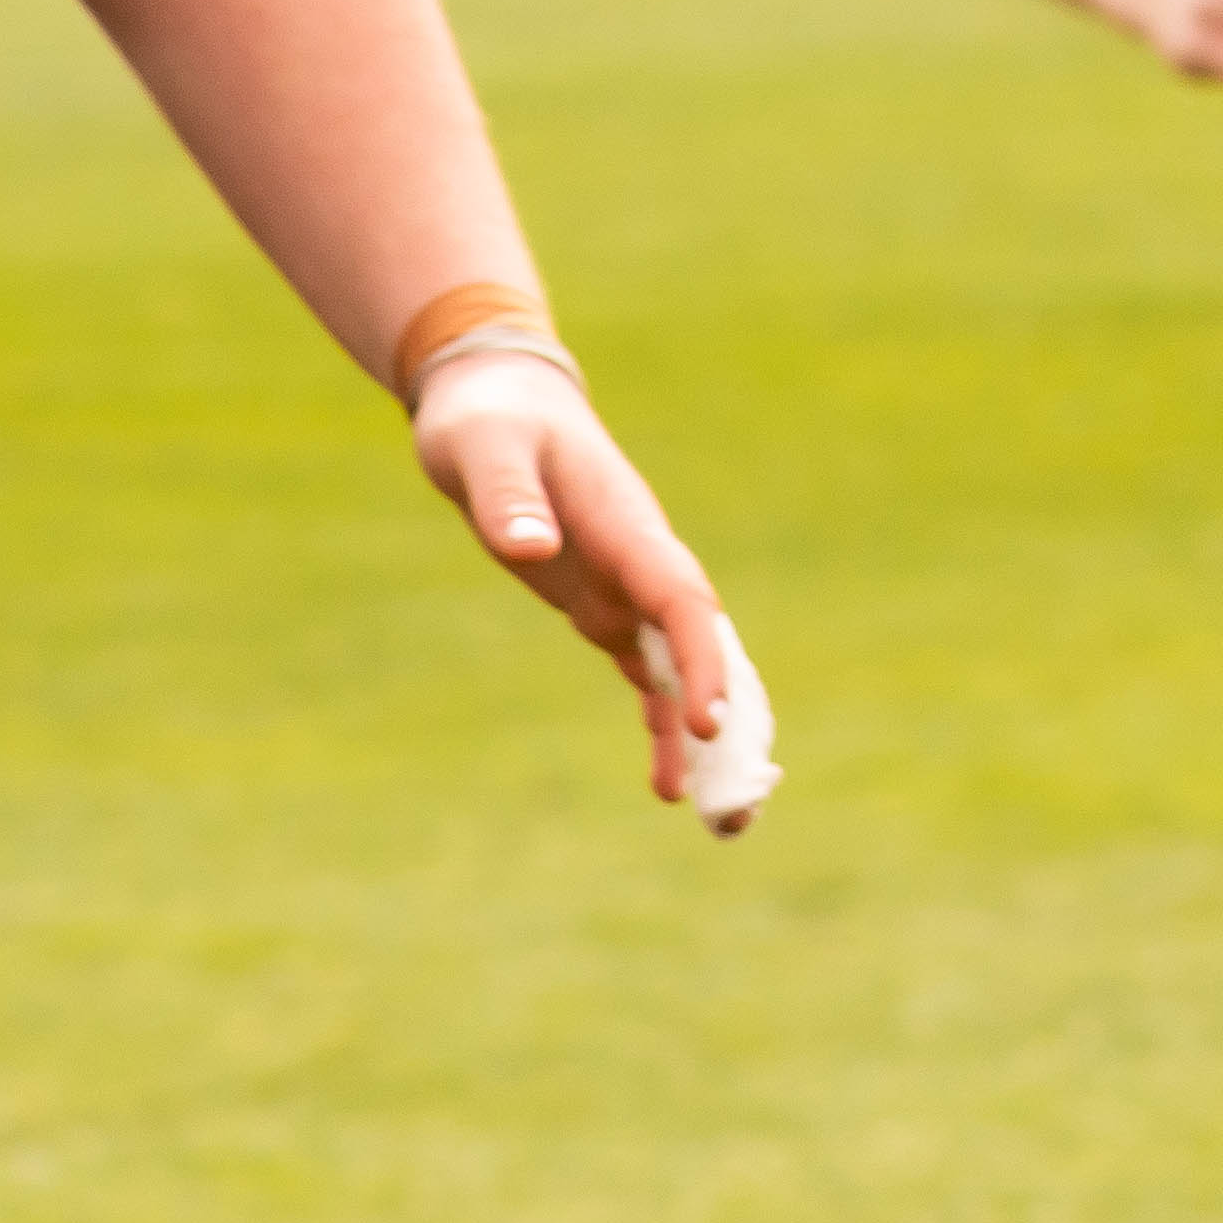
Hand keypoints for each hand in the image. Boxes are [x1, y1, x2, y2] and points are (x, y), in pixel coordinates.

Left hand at [408, 363, 765, 821]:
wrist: (495, 400)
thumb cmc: (487, 420)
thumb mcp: (482, 451)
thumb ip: (506, 496)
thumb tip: (529, 549)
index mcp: (627, 526)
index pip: (681, 601)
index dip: (702, 661)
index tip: (711, 722)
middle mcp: (644, 563)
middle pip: (706, 647)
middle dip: (732, 724)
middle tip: (740, 809)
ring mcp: (631, 587)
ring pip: (686, 670)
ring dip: (705, 740)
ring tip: (721, 822)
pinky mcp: (607, 606)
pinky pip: (649, 675)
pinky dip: (664, 725)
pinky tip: (670, 785)